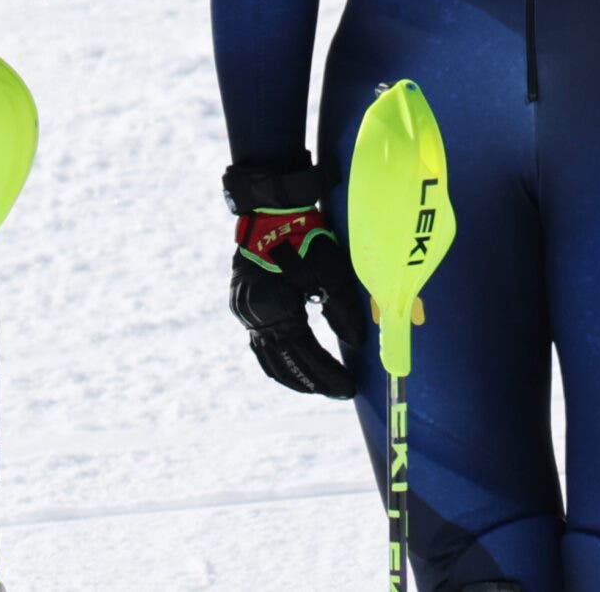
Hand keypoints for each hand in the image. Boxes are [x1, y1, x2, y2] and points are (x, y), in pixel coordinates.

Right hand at [224, 155, 368, 397]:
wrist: (269, 208)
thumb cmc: (304, 234)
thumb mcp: (330, 269)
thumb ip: (343, 309)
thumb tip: (358, 343)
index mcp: (274, 307)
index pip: (305, 354)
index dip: (328, 374)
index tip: (349, 388)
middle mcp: (252, 315)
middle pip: (285, 362)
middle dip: (314, 381)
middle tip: (341, 392)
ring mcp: (243, 312)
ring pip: (269, 358)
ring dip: (295, 376)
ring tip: (320, 387)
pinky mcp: (242, 307)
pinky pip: (260, 345)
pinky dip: (278, 361)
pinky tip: (293, 369)